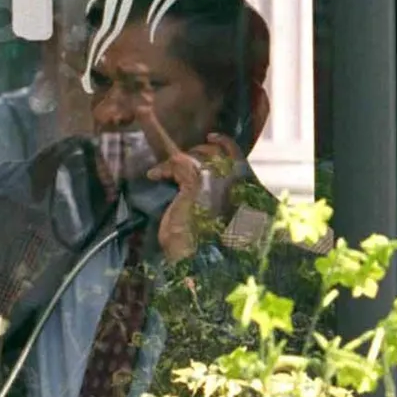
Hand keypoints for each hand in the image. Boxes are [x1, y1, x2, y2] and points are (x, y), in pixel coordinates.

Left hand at [134, 104, 238, 260]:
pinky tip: (154, 176)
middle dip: (195, 152)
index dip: (225, 143)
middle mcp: (233, 181)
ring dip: (175, 161)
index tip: (212, 136)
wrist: (196, 260)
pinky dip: (165, 169)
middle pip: (214, 151)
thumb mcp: (205, 211)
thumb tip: (191, 174)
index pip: (236, 156)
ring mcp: (217, 180)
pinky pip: (180, 163)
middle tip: (175, 162)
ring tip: (160, 173)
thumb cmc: (199, 243)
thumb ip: (206, 190)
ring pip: (195, 155)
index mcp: (241, 189)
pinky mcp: (197, 183)